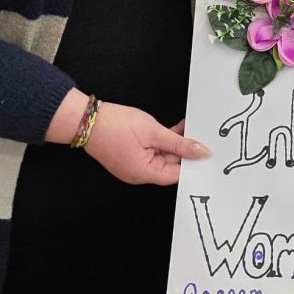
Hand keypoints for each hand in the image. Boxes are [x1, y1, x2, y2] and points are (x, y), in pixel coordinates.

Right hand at [83, 103, 210, 185]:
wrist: (86, 119)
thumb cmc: (115, 126)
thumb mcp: (153, 132)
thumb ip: (178, 143)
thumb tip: (200, 152)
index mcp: (144, 173)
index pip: (177, 174)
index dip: (192, 163)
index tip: (207, 152)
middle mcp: (139, 174)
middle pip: (170, 165)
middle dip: (185, 149)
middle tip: (200, 134)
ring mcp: (134, 165)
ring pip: (163, 156)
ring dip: (175, 142)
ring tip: (187, 126)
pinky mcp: (132, 155)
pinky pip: (153, 151)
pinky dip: (164, 140)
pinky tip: (175, 128)